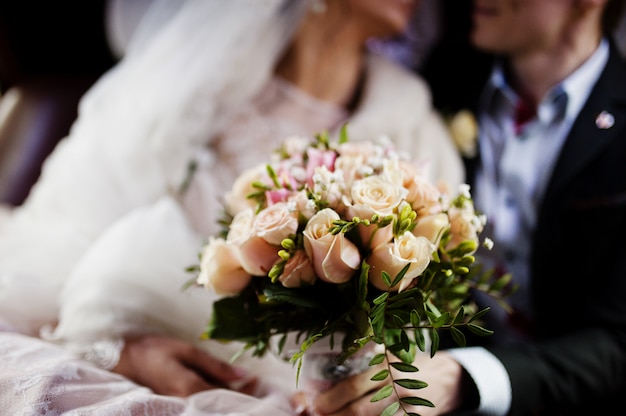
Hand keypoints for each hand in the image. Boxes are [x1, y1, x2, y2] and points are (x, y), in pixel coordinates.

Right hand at [112, 334, 256, 396]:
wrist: (123, 360)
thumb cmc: (154, 350)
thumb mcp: (187, 351)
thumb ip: (215, 365)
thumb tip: (242, 373)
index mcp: (190, 389)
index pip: (226, 396)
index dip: (245, 391)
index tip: (257, 380)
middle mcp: (186, 403)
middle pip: (221, 403)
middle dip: (239, 395)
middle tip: (252, 382)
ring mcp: (179, 405)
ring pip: (211, 403)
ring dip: (227, 395)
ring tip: (239, 383)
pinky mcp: (175, 404)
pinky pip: (200, 402)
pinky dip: (213, 395)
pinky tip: (219, 386)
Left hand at [293, 351, 466, 415]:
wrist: (447, 379)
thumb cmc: (408, 364)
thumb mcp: (388, 353)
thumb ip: (364, 359)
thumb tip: (324, 374)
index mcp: (387, 365)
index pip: (353, 384)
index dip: (330, 397)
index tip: (310, 401)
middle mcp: (397, 386)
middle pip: (358, 408)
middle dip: (332, 414)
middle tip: (313, 414)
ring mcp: (406, 408)